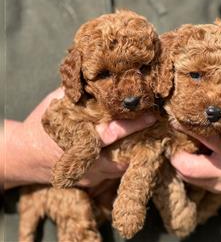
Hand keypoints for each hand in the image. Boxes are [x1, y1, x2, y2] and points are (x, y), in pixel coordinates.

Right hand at [2, 88, 156, 188]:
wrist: (23, 156)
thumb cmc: (41, 125)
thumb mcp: (57, 103)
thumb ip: (81, 94)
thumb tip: (104, 80)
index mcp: (79, 138)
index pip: (113, 133)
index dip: (134, 125)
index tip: (152, 115)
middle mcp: (87, 162)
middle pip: (124, 156)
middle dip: (142, 143)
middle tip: (154, 128)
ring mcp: (90, 176)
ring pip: (121, 167)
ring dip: (134, 152)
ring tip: (143, 136)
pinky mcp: (91, 182)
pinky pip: (113, 172)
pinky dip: (122, 159)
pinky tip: (126, 147)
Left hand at [170, 118, 220, 193]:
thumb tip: (212, 89)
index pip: (207, 138)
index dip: (187, 126)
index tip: (175, 116)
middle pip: (189, 168)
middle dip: (175, 152)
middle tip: (171, 137)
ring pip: (188, 176)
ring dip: (179, 160)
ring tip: (177, 143)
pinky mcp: (218, 190)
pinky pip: (195, 180)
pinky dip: (188, 167)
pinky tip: (188, 154)